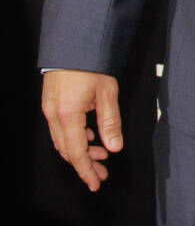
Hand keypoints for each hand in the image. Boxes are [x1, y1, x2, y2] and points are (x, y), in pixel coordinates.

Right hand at [41, 70, 122, 191]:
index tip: (95, 183)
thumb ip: (110, 122)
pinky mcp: (50, 102)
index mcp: (67, 115)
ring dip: (80, 150)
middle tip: (102, 172)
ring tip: (100, 153)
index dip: (86, 170)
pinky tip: (90, 134)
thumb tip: (114, 147)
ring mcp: (49, 108)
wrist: (74, 41)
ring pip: (62, 140)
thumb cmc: (92, 63)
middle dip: (85, 163)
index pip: (77, 152)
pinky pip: (60, 128)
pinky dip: (74, 136)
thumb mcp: (108, 92)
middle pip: (67, 150)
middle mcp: (53, 115)